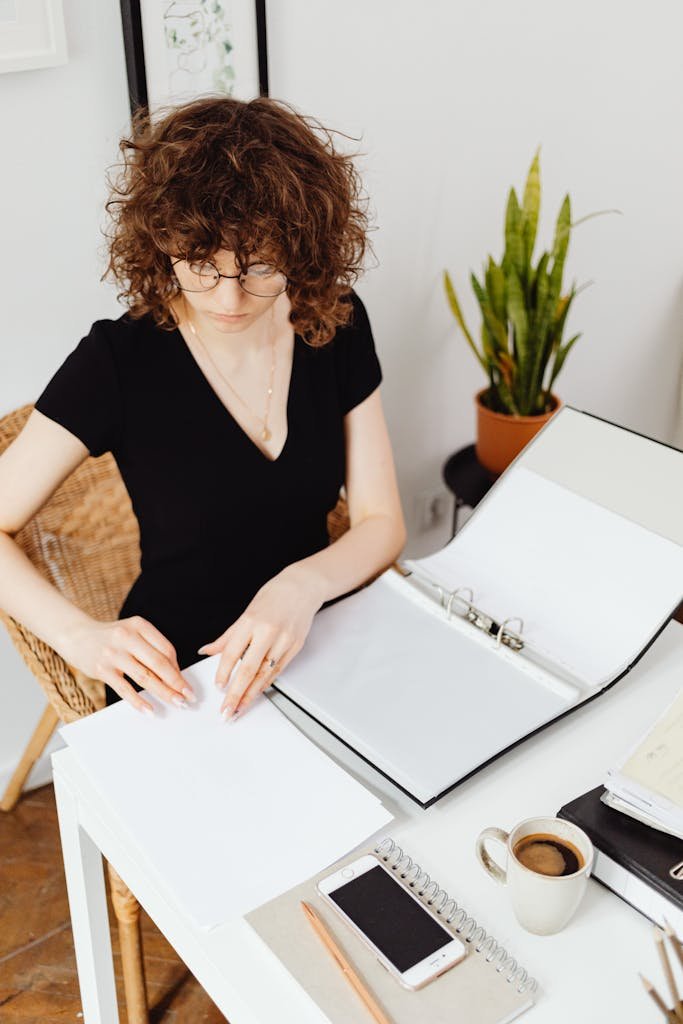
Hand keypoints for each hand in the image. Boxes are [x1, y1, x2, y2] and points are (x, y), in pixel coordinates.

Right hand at [60, 615, 194, 712]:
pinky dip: (139, 702)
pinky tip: (150, 710)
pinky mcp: (102, 669)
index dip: (178, 669)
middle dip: (177, 683)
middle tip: (188, 697)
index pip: (166, 649)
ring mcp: (113, 653)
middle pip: (159, 664)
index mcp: (139, 625)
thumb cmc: (112, 638)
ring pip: (145, 677)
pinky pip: (124, 689)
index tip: (186, 684)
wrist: (77, 636)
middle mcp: (127, 637)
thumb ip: (151, 649)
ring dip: (164, 692)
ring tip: (176, 703)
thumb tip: (175, 675)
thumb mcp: (132, 633)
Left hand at [198, 565, 323, 718]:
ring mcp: (284, 641)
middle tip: (227, 711)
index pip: (232, 652)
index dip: (224, 672)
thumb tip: (207, 650)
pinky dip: (266, 684)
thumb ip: (227, 637)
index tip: (218, 687)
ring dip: (251, 695)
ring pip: (265, 675)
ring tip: (240, 708)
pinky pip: (278, 671)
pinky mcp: (295, 647)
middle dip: (236, 694)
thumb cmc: (273, 597)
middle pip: (248, 669)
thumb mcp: (246, 613)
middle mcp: (268, 632)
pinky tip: (257, 694)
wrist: (302, 586)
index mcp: (251, 621)